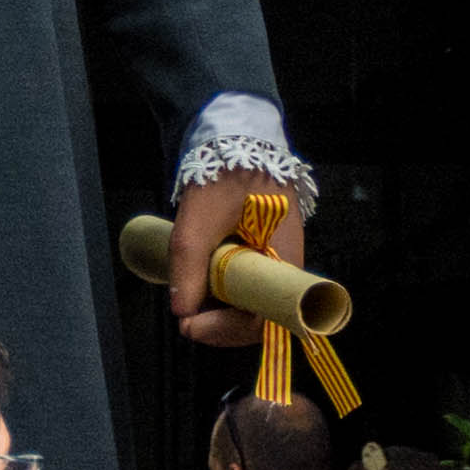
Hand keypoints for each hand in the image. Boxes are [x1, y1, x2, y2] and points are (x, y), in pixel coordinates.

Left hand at [164, 179, 294, 353]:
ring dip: (223, 310)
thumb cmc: (223, 177)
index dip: (229, 330)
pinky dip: (228, 292)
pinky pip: (251, 284)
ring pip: (255, 302)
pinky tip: (204, 287)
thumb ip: (188, 269)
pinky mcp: (266, 251)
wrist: (236, 138)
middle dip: (221, 324)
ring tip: (191, 303)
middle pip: (260, 315)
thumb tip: (182, 311)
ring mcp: (278, 258)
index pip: (265, 318)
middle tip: (186, 320)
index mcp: (282, 260)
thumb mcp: (197, 223)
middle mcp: (287, 265)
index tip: (193, 326)